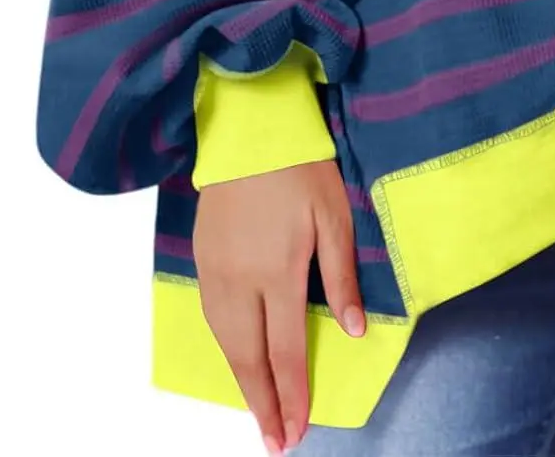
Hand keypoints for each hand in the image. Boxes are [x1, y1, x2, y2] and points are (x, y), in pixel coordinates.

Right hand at [193, 160, 365, 454]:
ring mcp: (216, 271)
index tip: (296, 430)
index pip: (286, 349)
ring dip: (243, 381)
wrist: (249, 130)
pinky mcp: (202, 259)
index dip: (292, 393)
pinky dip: (227, 349)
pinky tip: (238, 361)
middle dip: (264, 403)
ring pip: (226, 342)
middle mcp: (242, 280)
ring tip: (259, 411)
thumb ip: (342, 277)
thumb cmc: (301, 168)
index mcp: (280, 271)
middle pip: (249, 357)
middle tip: (275, 441)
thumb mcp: (335, 216)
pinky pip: (213, 319)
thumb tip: (352, 330)